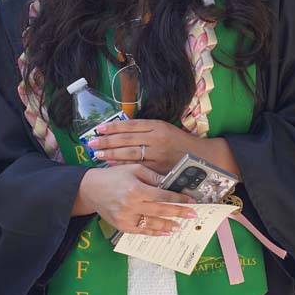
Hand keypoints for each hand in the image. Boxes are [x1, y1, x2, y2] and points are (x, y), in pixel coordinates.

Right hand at [73, 163, 197, 234]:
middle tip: (193, 215)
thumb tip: (171, 183)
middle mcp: (131, 205)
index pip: (163, 196)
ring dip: (169, 225)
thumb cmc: (114, 176)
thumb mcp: (134, 169)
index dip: (178, 199)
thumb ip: (153, 176)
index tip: (192, 202)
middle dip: (179, 213)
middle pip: (161, 211)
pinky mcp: (121, 226)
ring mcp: (126, 218)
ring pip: (152, 224)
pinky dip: (154, 232)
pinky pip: (141, 231)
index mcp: (136, 189)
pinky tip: (165, 232)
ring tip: (181, 226)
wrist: (90, 189)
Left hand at [88, 119, 242, 176]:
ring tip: (97, 153)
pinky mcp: (159, 168)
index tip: (99, 128)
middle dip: (107, 141)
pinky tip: (111, 165)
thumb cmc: (181, 143)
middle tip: (92, 142)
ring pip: (129, 153)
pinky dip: (123, 166)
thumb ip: (146, 130)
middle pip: (126, 139)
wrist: (202, 157)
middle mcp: (156, 138)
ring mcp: (157, 154)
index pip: (130, 125)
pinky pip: (137, 167)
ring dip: (111, 153)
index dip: (113, 127)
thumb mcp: (165, 129)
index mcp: (157, 126)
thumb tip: (121, 131)